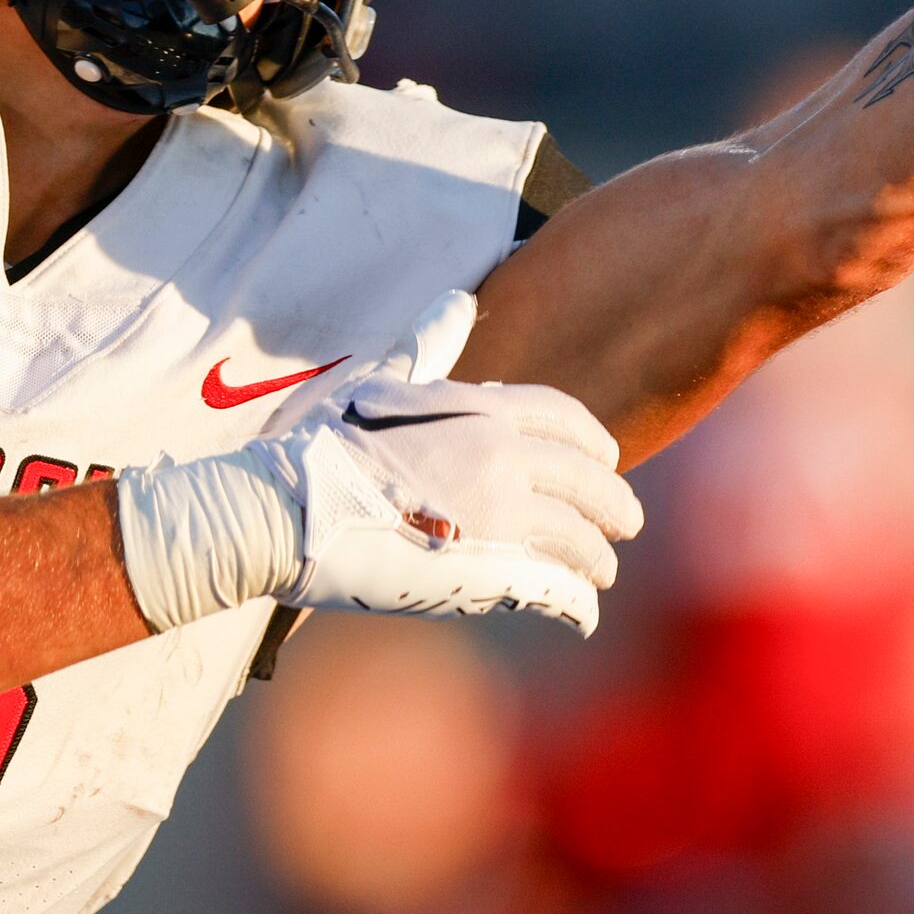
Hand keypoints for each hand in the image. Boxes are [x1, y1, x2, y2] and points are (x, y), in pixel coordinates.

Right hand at [113, 291, 642, 636]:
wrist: (285, 509)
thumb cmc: (323, 445)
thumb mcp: (384, 383)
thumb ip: (428, 347)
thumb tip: (456, 299)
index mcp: (483, 411)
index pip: (565, 421)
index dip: (594, 444)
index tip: (607, 459)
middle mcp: (503, 458)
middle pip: (589, 482)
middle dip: (615, 505)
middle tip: (628, 523)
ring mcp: (500, 518)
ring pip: (580, 539)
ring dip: (596, 559)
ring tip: (601, 572)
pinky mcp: (488, 574)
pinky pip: (556, 591)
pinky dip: (575, 604)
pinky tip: (581, 614)